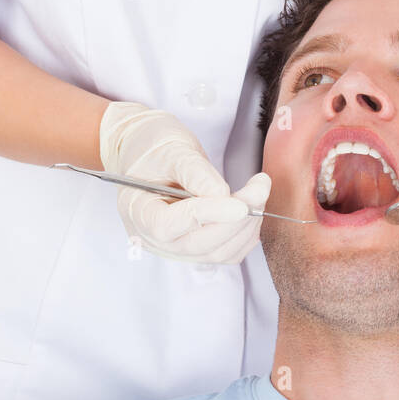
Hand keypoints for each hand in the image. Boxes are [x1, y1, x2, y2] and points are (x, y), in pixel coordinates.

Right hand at [100, 101, 270, 262]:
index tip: (239, 203)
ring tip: (258, 191)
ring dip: (246, 226)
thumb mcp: (171, 148)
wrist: (148, 152)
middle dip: (236, 220)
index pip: (169, 225)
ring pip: (217, 252)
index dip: (207, 216)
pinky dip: (245, 234)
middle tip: (259, 187)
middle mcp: (154, 238)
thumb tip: (223, 195)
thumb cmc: (153, 147)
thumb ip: (195, 172)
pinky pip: (225, 252)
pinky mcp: (194, 246)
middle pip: (198, 244)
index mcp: (138, 211)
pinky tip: (252, 207)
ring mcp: (174, 247)